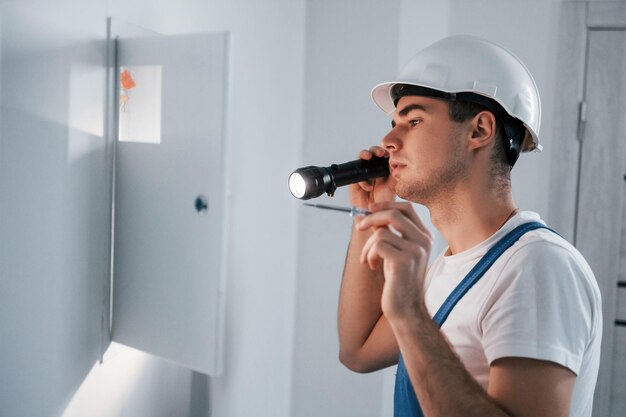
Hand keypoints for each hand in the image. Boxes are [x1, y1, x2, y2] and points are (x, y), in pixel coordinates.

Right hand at [348, 146, 396, 209]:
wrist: (374, 214)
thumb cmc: (384, 200)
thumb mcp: (393, 185)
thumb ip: (394, 172)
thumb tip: (395, 160)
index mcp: (383, 168)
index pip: (383, 154)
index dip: (385, 151)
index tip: (388, 152)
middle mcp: (373, 169)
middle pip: (372, 153)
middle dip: (375, 150)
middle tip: (379, 153)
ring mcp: (363, 174)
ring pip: (361, 158)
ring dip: (364, 154)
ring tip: (368, 157)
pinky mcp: (355, 181)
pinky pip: (356, 175)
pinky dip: (362, 180)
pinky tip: (368, 187)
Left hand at [356, 201, 432, 320]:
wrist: (406, 309)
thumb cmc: (399, 282)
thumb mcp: (394, 253)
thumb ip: (388, 234)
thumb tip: (369, 216)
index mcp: (424, 237)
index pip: (406, 208)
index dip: (386, 205)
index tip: (370, 210)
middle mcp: (424, 241)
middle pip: (394, 213)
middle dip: (371, 217)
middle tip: (359, 227)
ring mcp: (416, 250)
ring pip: (382, 231)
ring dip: (368, 245)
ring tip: (368, 259)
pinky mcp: (404, 261)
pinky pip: (378, 244)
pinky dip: (369, 254)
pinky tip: (372, 266)